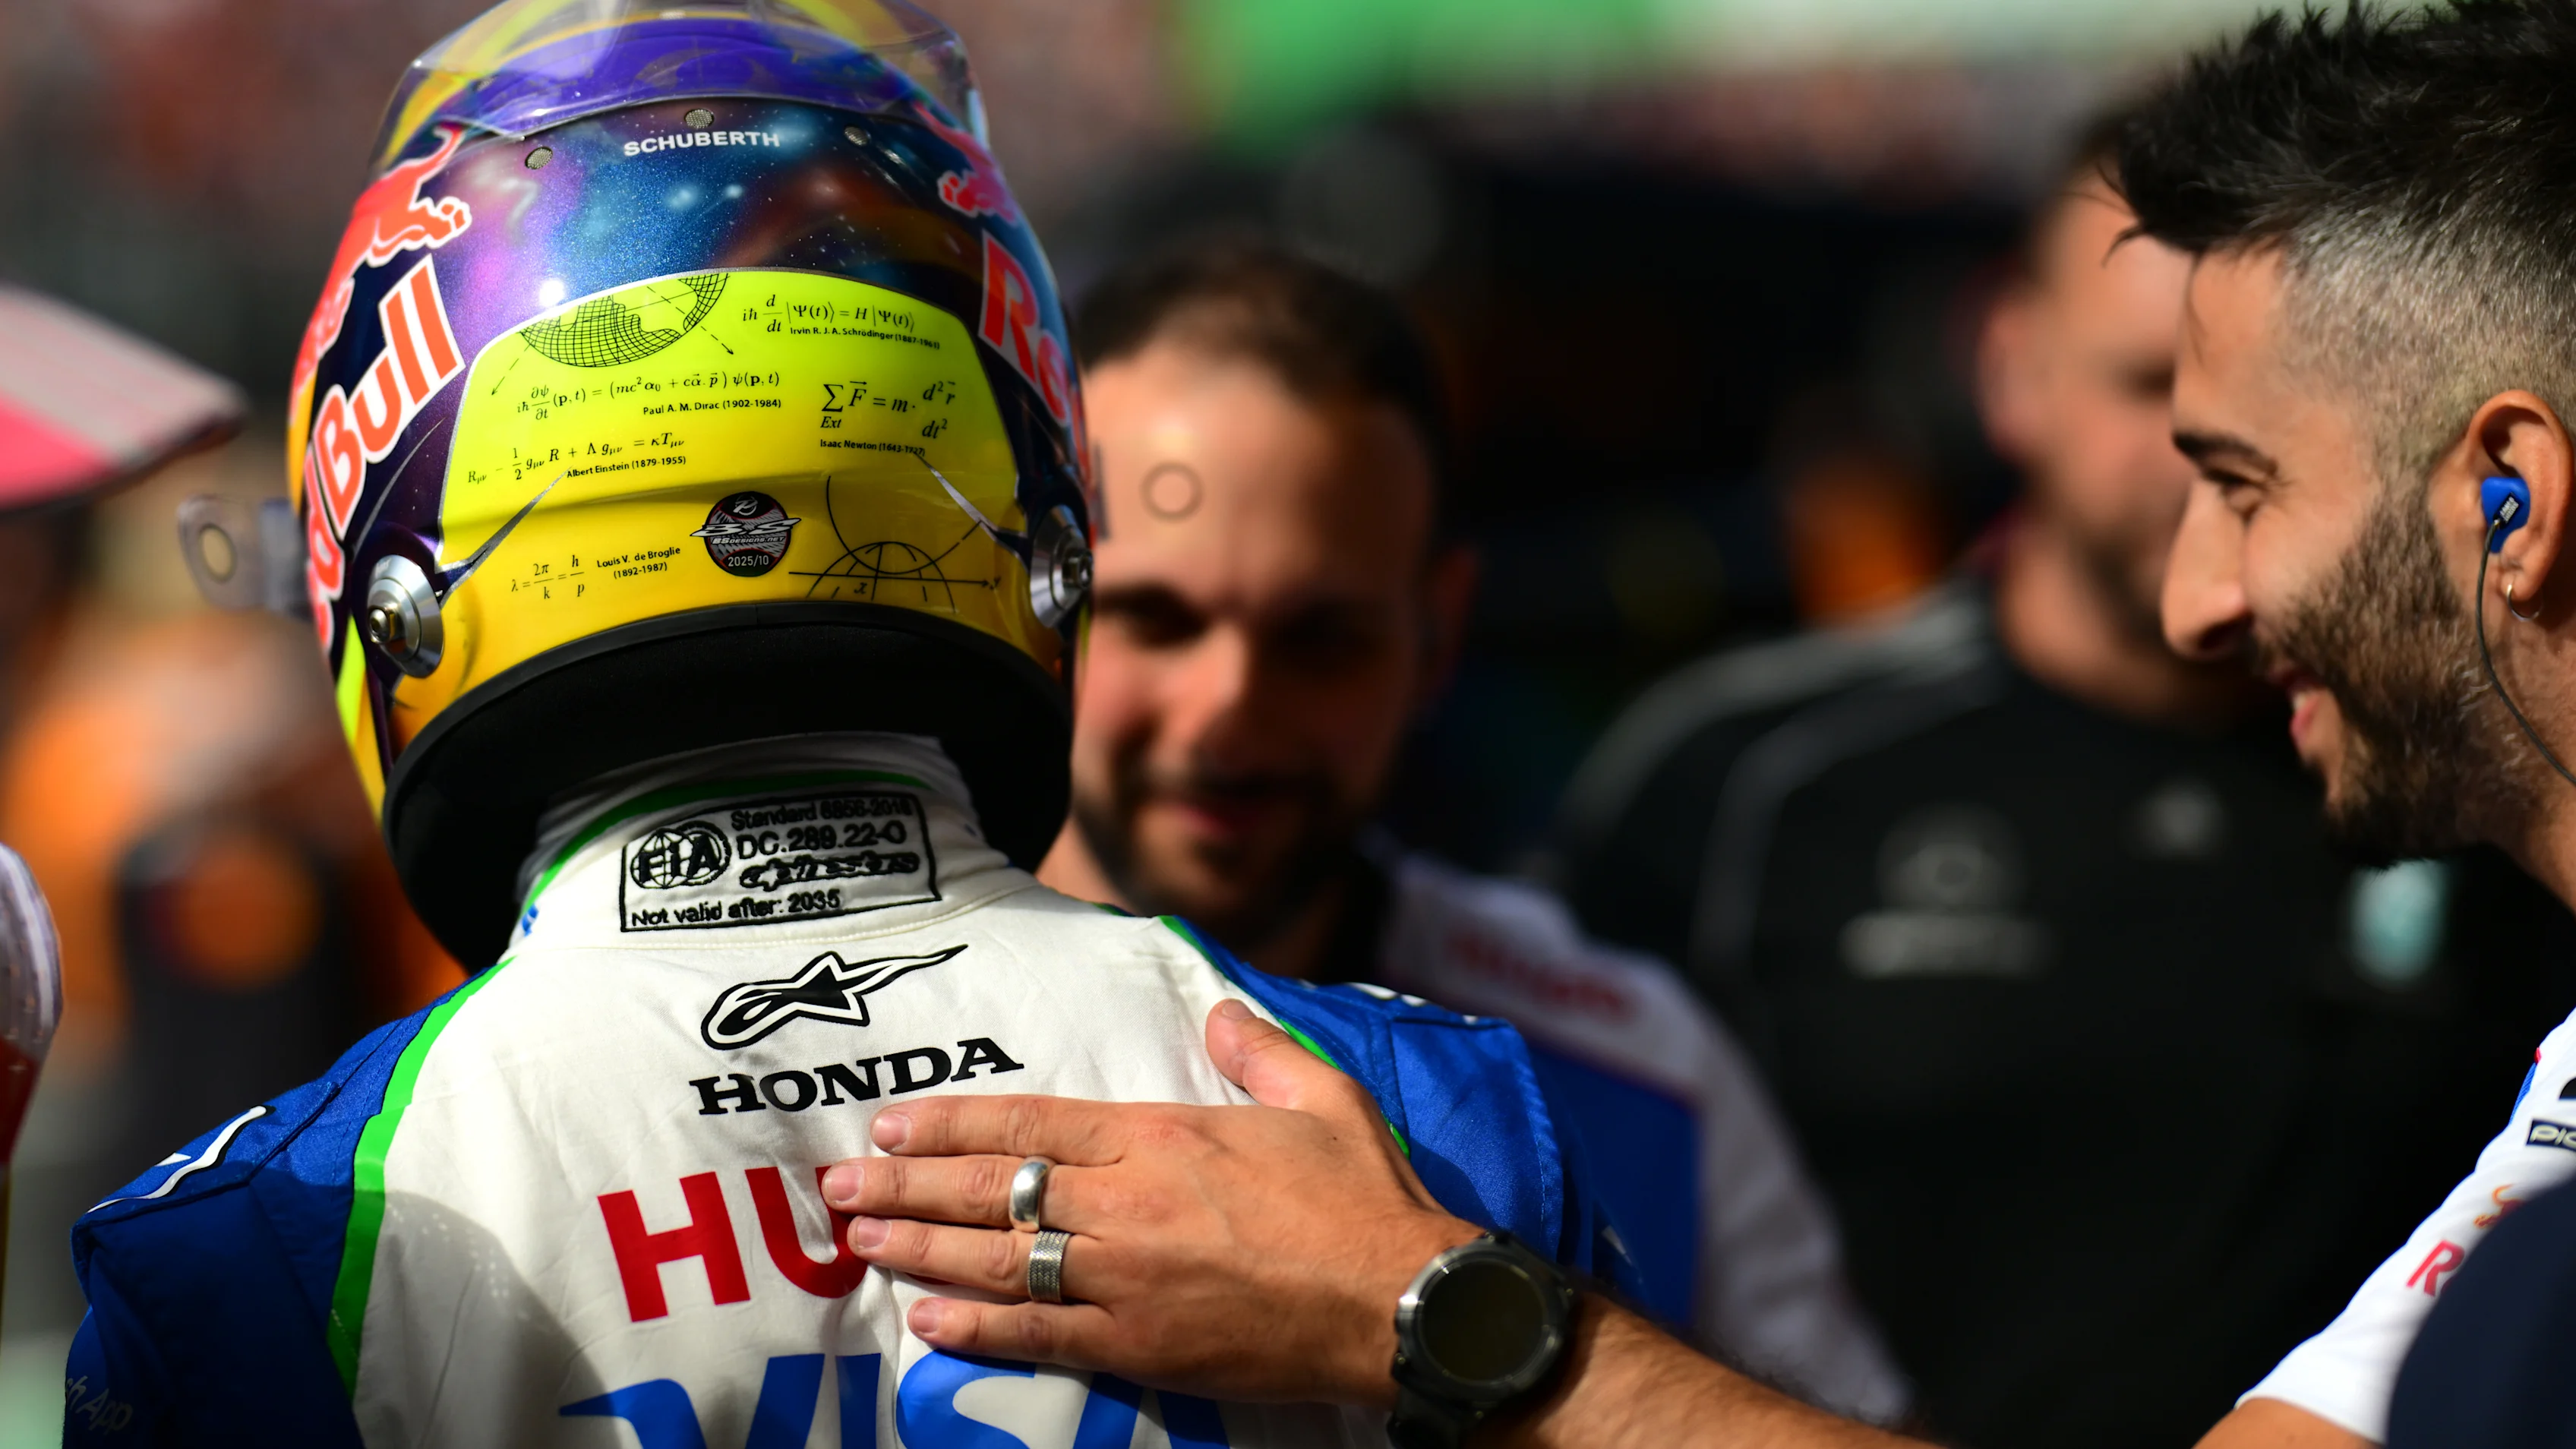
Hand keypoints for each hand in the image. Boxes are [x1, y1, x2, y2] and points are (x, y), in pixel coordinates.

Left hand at [821, 998, 1479, 1405]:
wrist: (1402, 1303)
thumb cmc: (1366, 1201)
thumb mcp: (1324, 1099)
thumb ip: (1260, 1050)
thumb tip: (1219, 1012)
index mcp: (1162, 1134)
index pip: (1029, 1120)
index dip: (950, 1124)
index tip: (890, 1125)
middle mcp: (1128, 1201)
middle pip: (992, 1188)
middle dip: (904, 1187)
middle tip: (836, 1189)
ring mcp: (1128, 1277)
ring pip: (998, 1259)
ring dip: (918, 1251)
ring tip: (859, 1244)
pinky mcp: (1142, 1345)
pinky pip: (1039, 1334)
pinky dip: (976, 1327)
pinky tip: (926, 1321)